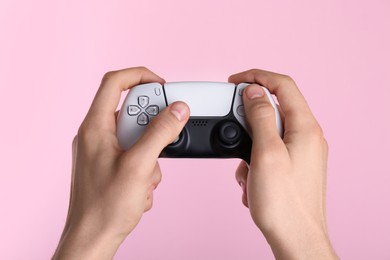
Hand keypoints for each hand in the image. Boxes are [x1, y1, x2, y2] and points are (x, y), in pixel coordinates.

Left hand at [53, 67, 189, 259]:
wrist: (93, 239)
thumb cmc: (104, 208)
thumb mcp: (139, 166)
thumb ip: (160, 134)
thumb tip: (177, 110)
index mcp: (95, 127)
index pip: (115, 82)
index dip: (140, 76)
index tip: (162, 86)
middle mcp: (96, 135)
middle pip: (131, 111)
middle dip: (152, 128)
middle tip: (162, 142)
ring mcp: (102, 152)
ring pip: (137, 136)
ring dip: (151, 155)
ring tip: (147, 177)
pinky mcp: (110, 166)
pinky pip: (134, 154)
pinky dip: (145, 168)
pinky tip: (141, 189)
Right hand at [229, 69, 337, 258]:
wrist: (295, 238)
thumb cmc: (283, 203)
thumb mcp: (266, 153)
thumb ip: (260, 117)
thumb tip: (254, 91)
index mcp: (305, 128)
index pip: (283, 85)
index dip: (257, 76)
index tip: (235, 80)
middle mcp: (307, 137)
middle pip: (274, 108)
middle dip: (248, 118)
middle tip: (233, 127)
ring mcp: (301, 152)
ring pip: (268, 132)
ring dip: (249, 144)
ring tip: (246, 168)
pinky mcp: (293, 166)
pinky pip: (269, 150)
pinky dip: (255, 159)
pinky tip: (252, 180)